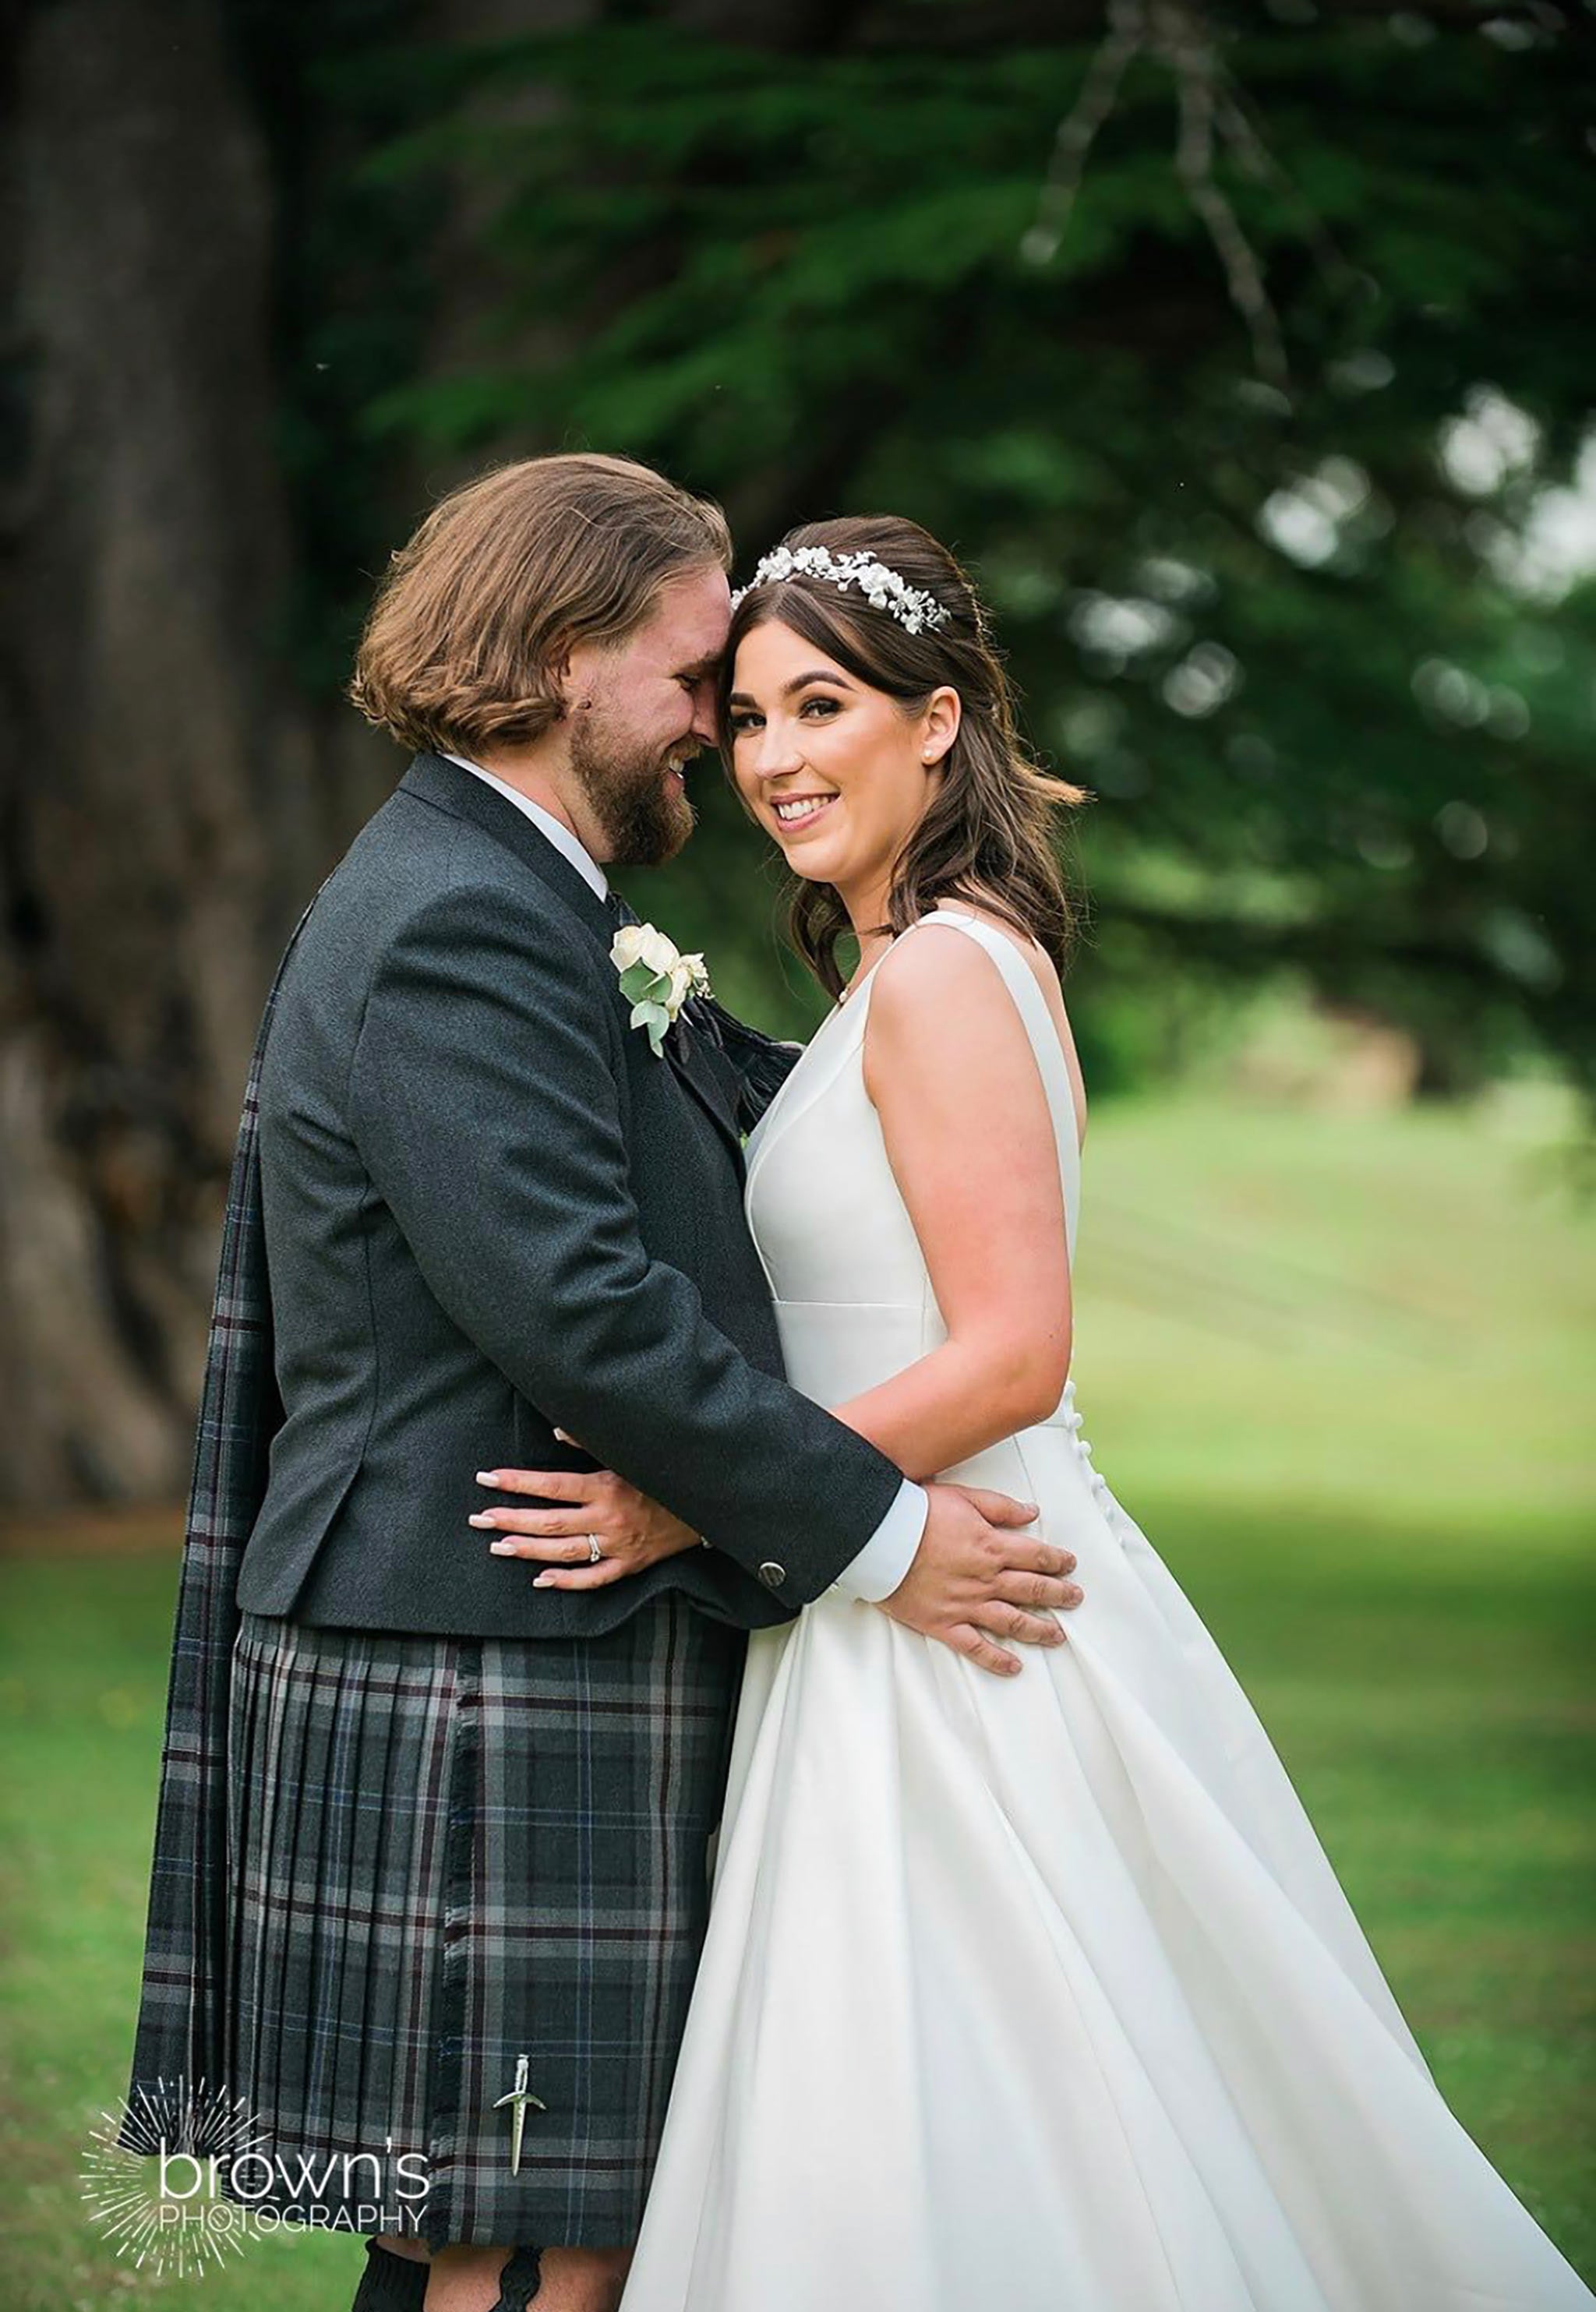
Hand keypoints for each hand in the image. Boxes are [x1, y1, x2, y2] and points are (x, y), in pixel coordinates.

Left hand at [472, 1437, 701, 1588]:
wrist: (708, 1502)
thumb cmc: (666, 1472)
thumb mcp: (632, 1451)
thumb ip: (592, 1441)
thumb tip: (557, 1431)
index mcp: (607, 1486)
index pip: (551, 1486)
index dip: (517, 1482)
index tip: (487, 1479)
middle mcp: (609, 1519)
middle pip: (550, 1522)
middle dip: (511, 1519)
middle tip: (478, 1518)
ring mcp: (618, 1545)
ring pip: (564, 1552)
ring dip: (528, 1549)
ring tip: (497, 1545)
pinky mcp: (630, 1565)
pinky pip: (593, 1578)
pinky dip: (566, 1582)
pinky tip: (539, 1579)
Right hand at [876, 1482, 1082, 1676]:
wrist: (878, 1538)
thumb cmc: (915, 1513)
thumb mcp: (963, 1497)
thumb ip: (1000, 1507)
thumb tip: (1031, 1512)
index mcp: (992, 1546)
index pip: (1037, 1556)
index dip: (1058, 1561)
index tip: (1070, 1565)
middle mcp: (985, 1579)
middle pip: (1033, 1590)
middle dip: (1059, 1595)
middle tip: (1075, 1599)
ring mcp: (966, 1604)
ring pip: (1013, 1622)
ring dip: (1039, 1630)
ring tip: (1057, 1635)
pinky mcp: (943, 1624)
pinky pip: (976, 1647)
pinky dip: (997, 1659)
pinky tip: (1014, 1666)